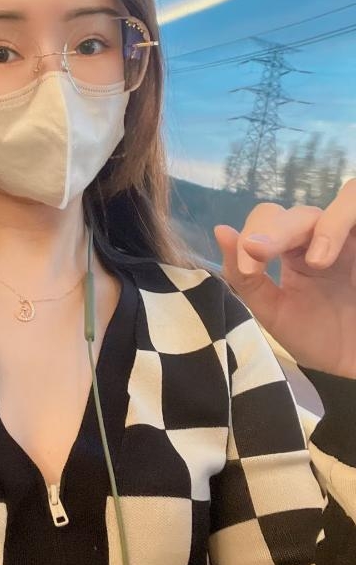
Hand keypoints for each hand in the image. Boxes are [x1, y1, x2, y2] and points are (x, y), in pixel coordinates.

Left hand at [213, 179, 355, 378]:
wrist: (351, 364)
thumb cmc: (317, 337)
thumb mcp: (273, 311)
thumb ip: (244, 275)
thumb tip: (220, 230)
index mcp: (292, 249)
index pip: (266, 220)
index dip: (252, 236)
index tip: (247, 271)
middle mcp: (322, 236)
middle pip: (294, 213)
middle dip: (272, 231)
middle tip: (259, 255)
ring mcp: (350, 238)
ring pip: (339, 200)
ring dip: (318, 225)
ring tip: (313, 262)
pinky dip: (340, 222)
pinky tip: (325, 257)